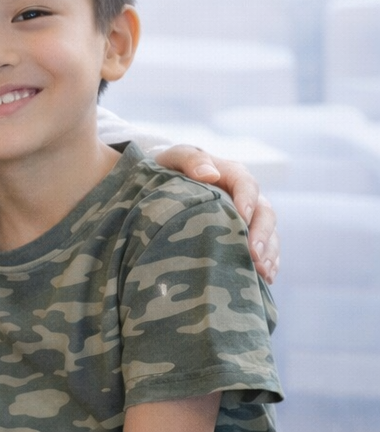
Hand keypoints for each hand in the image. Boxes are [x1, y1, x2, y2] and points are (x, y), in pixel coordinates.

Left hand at [154, 144, 279, 281]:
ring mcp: (251, 217)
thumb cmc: (171, 167)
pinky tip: (265, 279)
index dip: (248, 200)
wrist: (167, 181)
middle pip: (265, 213)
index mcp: (231, 174)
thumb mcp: (176, 157)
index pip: (247, 184)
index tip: (243, 217)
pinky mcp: (249, 236)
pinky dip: (269, 264)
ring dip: (269, 254)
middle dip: (262, 235)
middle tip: (254, 255)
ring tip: (262, 272)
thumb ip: (190, 159)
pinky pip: (267, 250)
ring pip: (270, 234)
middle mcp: (247, 196)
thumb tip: (210, 174)